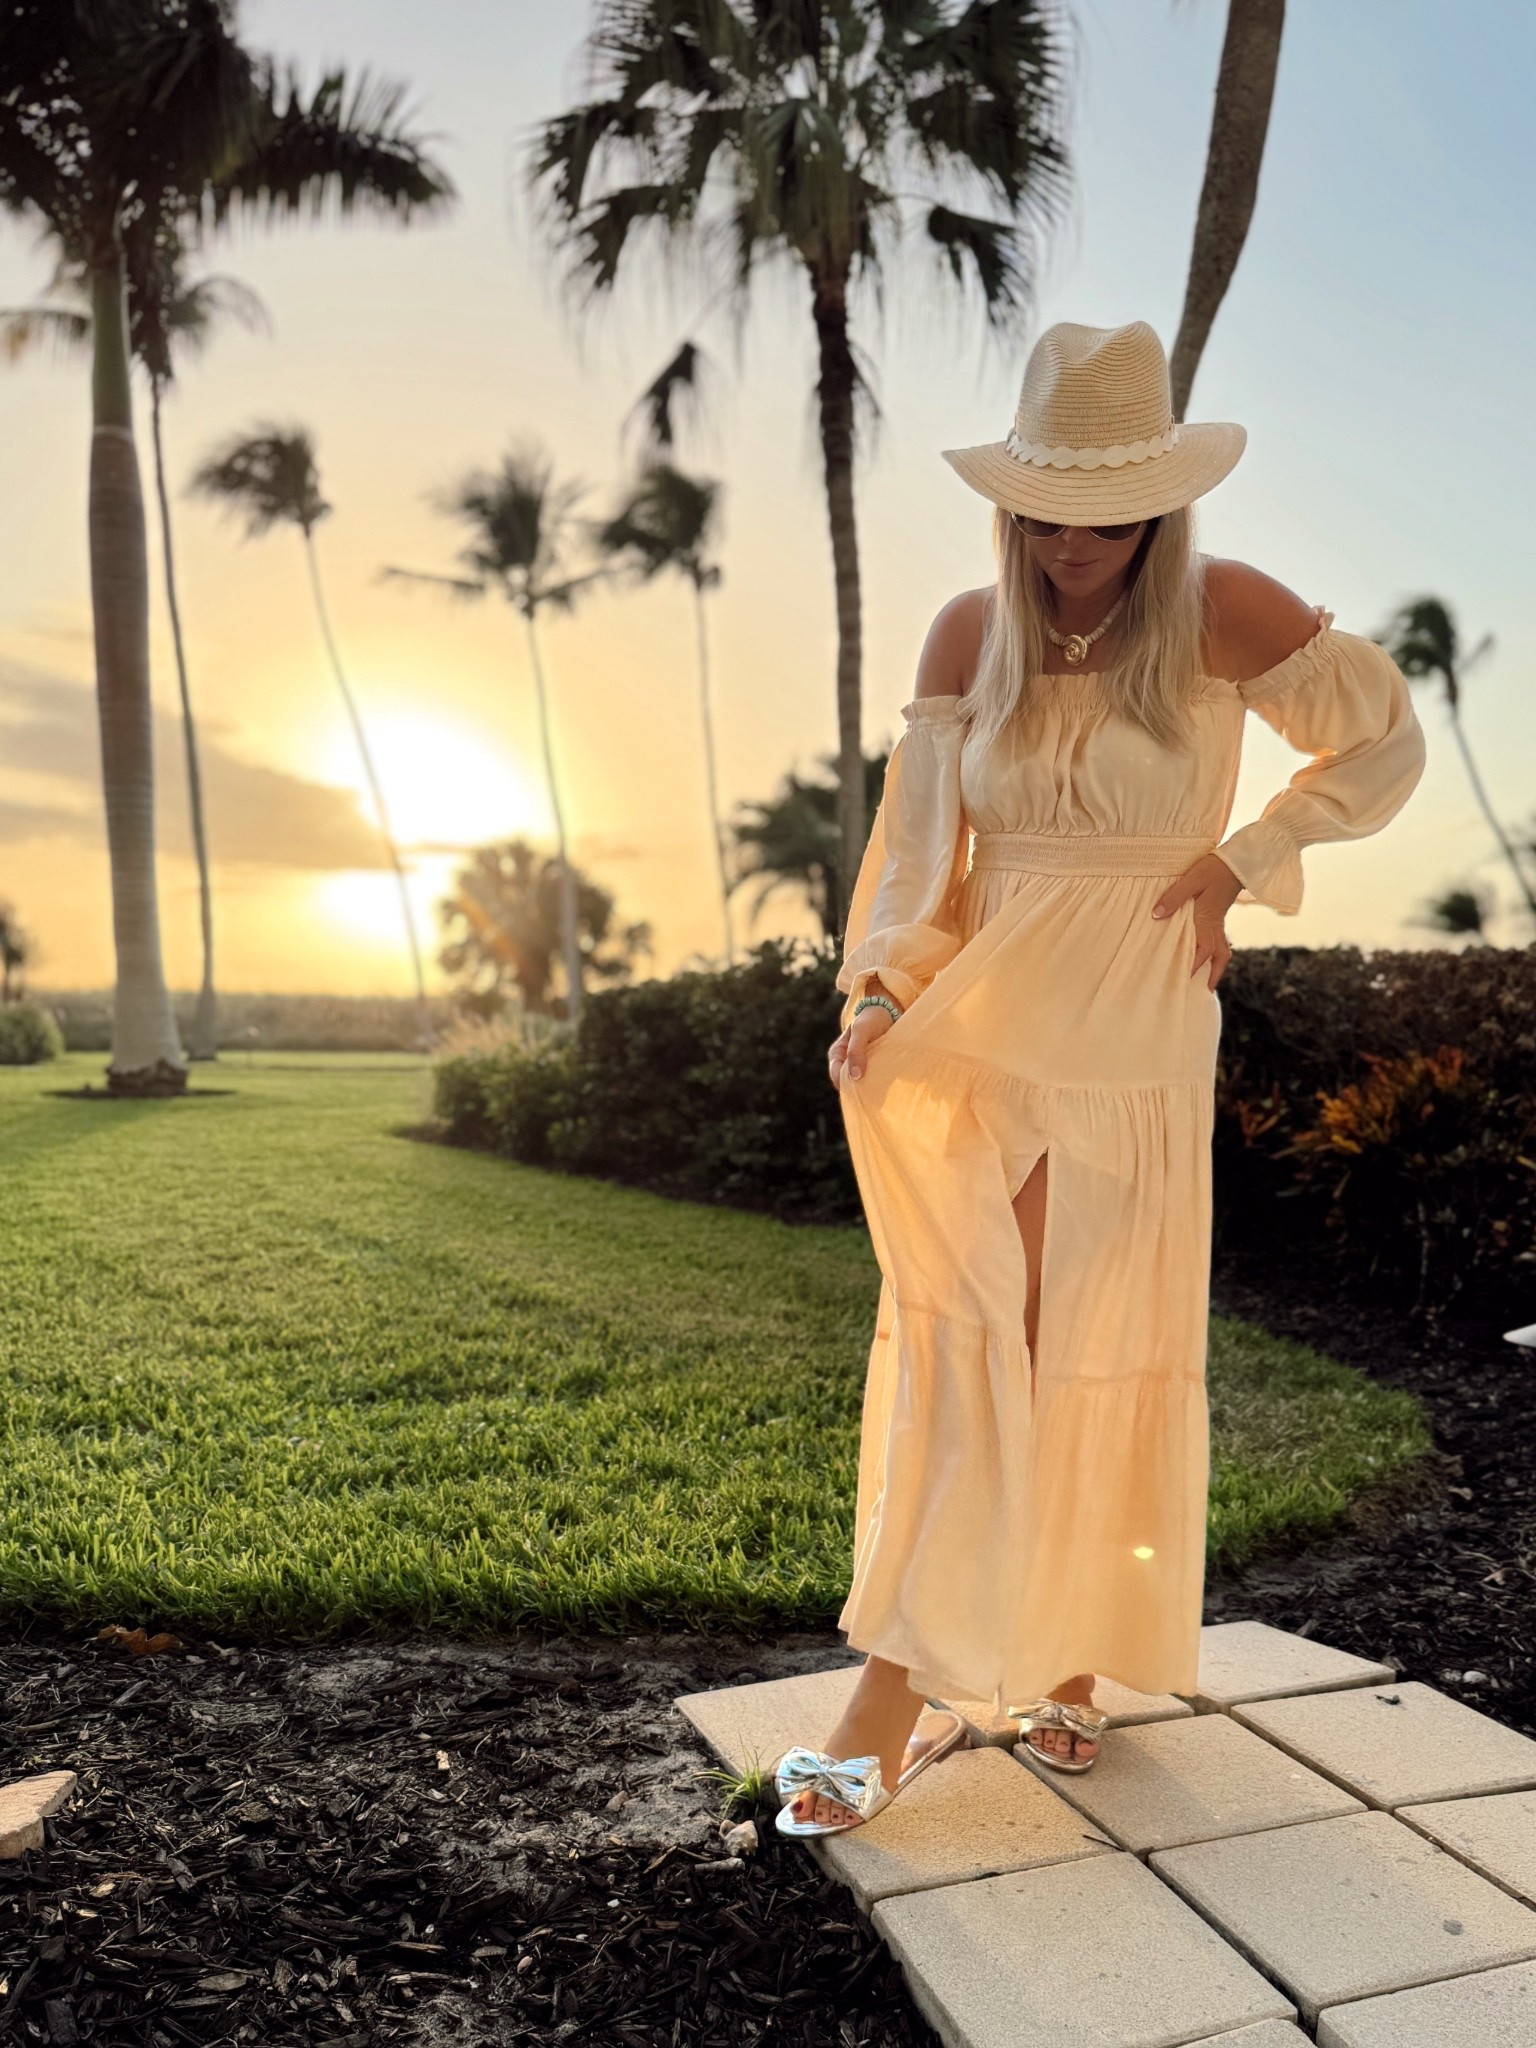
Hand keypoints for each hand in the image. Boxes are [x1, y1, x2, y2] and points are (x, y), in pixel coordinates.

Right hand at [828, 999, 897, 1087]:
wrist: (888, 1013)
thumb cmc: (871, 1019)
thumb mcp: (862, 1030)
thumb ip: (856, 1051)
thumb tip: (855, 1076)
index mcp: (837, 1054)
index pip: (837, 1076)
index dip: (847, 1084)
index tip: (864, 1084)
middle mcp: (844, 1062)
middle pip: (847, 1084)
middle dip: (859, 1089)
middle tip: (876, 1091)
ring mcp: (857, 1066)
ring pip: (859, 1085)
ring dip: (869, 1087)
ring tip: (883, 1089)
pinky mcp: (870, 1069)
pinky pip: (871, 1081)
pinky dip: (877, 1084)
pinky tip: (887, 1085)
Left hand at [1151, 852, 1240, 990]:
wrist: (1239, 859)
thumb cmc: (1213, 868)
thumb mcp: (1191, 880)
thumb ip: (1174, 897)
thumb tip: (1157, 915)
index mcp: (1207, 917)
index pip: (1203, 948)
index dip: (1195, 964)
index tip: (1185, 978)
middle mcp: (1215, 923)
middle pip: (1219, 955)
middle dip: (1213, 974)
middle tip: (1206, 990)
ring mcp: (1220, 919)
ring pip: (1222, 949)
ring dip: (1216, 965)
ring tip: (1209, 978)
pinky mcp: (1220, 913)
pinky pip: (1219, 938)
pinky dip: (1215, 951)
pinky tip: (1207, 952)